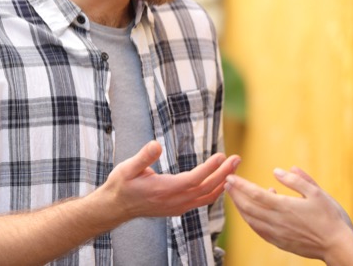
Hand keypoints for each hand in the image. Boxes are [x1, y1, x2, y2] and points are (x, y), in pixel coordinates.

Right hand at [94, 141, 240, 227]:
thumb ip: (143, 157)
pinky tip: (222, 181)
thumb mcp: (127, 168)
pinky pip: (202, 201)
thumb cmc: (121, 185)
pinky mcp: (178, 208)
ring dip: (222, 182)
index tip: (221, 156)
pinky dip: (215, 191)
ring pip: (206, 197)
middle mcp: (174, 202)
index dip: (209, 169)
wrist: (115, 207)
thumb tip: (156, 144)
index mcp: (164, 190)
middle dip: (224, 173)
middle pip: (206, 189)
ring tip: (234, 166)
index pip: (193, 180)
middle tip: (237, 158)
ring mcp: (177, 207)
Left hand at [225, 167, 352, 262]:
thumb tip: (276, 171)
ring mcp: (277, 234)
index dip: (240, 186)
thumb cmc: (330, 217)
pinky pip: (259, 231)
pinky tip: (252, 214)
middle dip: (235, 195)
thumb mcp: (316, 192)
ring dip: (240, 208)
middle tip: (227, 184)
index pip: (255, 194)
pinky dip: (251, 220)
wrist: (337, 246)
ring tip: (235, 197)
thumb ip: (295, 180)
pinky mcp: (279, 243)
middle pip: (248, 208)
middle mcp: (276, 222)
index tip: (230, 178)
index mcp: (284, 207)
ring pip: (251, 220)